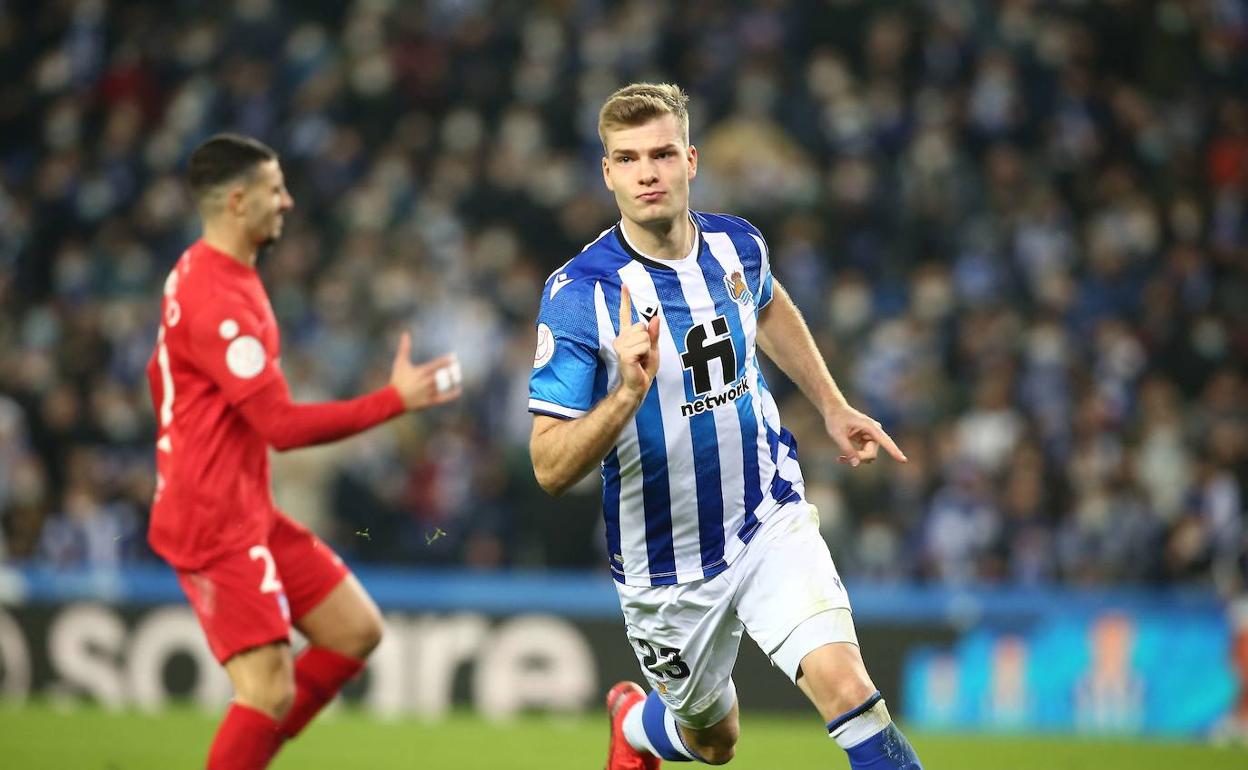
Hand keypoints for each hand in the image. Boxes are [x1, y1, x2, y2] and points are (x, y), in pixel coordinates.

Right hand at [389, 332, 461, 409]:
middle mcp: (426, 382)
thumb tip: (405, 333)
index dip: (447, 360)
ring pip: (444, 386)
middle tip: (458, 367)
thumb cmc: (397, 379)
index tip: (454, 358)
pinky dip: (452, 395)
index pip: (437, 364)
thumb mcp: (400, 362)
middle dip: (452, 371)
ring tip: (458, 376)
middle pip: (443, 375)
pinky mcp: (429, 401)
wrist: (392, 400)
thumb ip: (404, 348)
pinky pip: (443, 398)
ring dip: (452, 381)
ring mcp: (428, 392)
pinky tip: (458, 390)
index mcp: (421, 371)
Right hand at [613, 284, 659, 400]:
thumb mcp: (653, 348)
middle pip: (641, 326)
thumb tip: (655, 317)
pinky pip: (643, 345)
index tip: (624, 285)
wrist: (638, 385)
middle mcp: (621, 338)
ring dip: (647, 348)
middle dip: (648, 339)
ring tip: (641, 359)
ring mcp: (621, 346)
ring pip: (643, 336)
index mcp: (627, 335)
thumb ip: (654, 334)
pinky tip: (639, 362)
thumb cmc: (644, 368)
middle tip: (643, 354)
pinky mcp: (624, 354)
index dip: (625, 299)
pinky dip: (646, 353)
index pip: (625, 314)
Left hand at [824, 404, 906, 467]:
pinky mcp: (867, 440)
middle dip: (858, 458)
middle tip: (841, 458)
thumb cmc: (835, 419)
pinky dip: (854, 457)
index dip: (894, 451)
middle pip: (872, 454)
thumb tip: (856, 464)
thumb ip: (847, 449)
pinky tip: (841, 458)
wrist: (834, 410)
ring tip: (840, 457)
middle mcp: (875, 432)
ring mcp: (872, 437)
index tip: (903, 460)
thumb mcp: (837, 435)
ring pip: (868, 456)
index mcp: (870, 427)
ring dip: (855, 458)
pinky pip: (864, 454)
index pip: (885, 441)